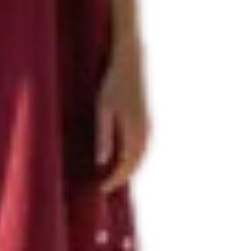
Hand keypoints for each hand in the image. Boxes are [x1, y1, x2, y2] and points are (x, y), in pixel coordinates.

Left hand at [95, 42, 149, 190]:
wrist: (131, 61)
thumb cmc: (113, 82)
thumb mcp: (102, 108)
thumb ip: (103, 135)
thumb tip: (101, 162)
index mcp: (135, 131)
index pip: (126, 165)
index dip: (114, 179)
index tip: (101, 189)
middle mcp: (146, 131)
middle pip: (136, 163)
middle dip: (122, 177)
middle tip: (105, 186)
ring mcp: (148, 125)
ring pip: (141, 155)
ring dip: (129, 167)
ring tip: (112, 176)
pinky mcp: (147, 119)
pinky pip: (142, 146)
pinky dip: (133, 156)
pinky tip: (122, 157)